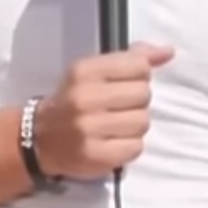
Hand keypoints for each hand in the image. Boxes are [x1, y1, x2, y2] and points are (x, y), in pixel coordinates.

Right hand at [35, 42, 172, 179]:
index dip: (140, 76)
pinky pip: (136, 148)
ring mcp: (88, 129)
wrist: (39, 138)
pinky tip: (114, 142)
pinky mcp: (94, 156)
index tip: (125, 84)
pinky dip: (130, 146)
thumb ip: (132, 58)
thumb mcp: (95, 71)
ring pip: (142, 122)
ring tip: (117, 126)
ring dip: (135, 125)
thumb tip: (168, 52)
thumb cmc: (74, 99)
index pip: (139, 66)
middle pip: (143, 95)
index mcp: (85, 71)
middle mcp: (84, 98)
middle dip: (138, 102)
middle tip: (120, 108)